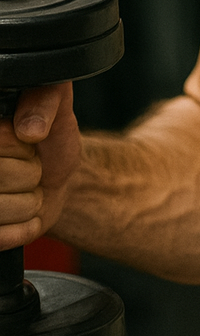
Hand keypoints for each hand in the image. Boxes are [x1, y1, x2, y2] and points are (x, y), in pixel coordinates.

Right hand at [0, 83, 80, 249]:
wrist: (57, 178)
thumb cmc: (51, 141)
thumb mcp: (58, 108)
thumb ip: (46, 99)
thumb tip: (29, 129)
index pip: (2, 142)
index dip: (24, 146)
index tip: (26, 142)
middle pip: (3, 178)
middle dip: (29, 174)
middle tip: (28, 167)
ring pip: (4, 209)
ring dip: (29, 201)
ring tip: (25, 189)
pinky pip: (4, 236)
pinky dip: (25, 227)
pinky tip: (25, 213)